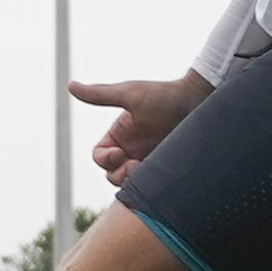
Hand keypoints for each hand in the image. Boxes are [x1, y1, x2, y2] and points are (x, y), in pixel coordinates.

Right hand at [71, 72, 211, 183]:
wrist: (201, 100)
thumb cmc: (165, 95)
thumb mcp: (129, 94)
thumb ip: (100, 95)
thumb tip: (70, 85)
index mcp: (120, 134)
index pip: (100, 156)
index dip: (105, 159)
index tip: (119, 153)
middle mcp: (132, 148)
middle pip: (112, 174)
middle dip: (119, 174)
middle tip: (136, 166)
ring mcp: (149, 159)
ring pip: (130, 182)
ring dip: (134, 181)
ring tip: (149, 170)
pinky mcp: (167, 167)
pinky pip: (152, 184)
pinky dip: (151, 184)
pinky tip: (161, 174)